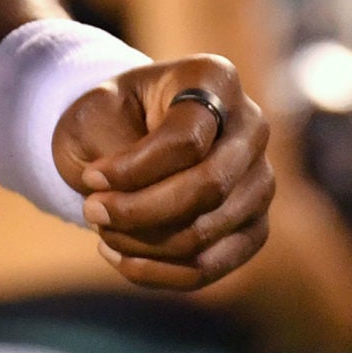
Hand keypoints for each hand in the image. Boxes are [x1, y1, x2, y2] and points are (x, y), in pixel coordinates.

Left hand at [54, 55, 272, 289]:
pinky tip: (119, 257)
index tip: (91, 177)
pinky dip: (158, 272)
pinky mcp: (253, 228)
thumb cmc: (111, 113)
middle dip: (140, 210)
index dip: (134, 169)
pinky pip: (210, 268)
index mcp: (214, 80)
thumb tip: (132, 208)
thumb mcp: (98, 110)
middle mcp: (252, 127)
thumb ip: (118, 150)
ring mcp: (260, 181)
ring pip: (207, 232)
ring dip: (143, 243)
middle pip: (208, 186)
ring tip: (101, 230)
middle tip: (91, 211)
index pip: (186, 139)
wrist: (126, 130)